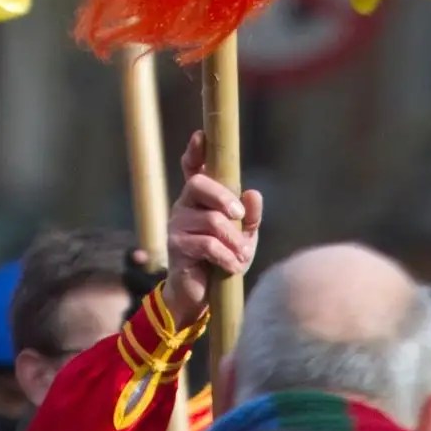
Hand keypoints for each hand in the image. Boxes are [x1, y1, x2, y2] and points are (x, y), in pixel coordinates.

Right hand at [162, 131, 261, 329]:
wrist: (200, 295)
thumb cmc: (223, 259)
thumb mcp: (243, 237)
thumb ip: (249, 216)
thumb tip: (253, 193)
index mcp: (200, 199)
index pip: (193, 168)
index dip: (195, 152)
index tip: (200, 135)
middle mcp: (184, 205)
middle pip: (199, 184)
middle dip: (224, 197)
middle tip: (240, 214)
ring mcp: (177, 224)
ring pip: (211, 220)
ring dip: (233, 241)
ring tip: (242, 257)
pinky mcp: (176, 246)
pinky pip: (208, 244)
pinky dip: (227, 257)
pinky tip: (232, 267)